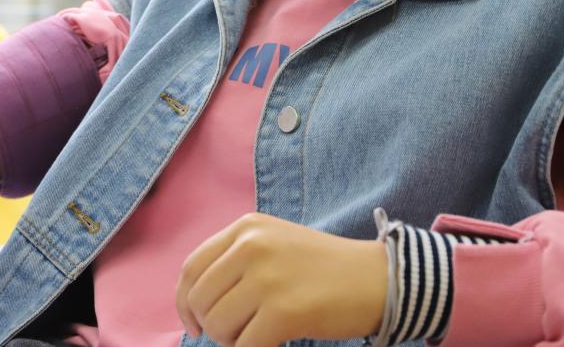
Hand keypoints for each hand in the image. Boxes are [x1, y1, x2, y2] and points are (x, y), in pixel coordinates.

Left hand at [176, 212, 386, 346]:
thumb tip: (194, 301)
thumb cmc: (323, 268)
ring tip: (259, 335)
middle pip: (200, 300)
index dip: (185, 302)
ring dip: (233, 341)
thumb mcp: (272, 244)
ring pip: (218, 326)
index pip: (191, 268)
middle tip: (236, 334)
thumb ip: (234, 261)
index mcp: (245, 228)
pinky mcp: (285, 310)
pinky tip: (275, 344)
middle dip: (211, 326)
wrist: (378, 278)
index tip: (194, 322)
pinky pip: (246, 346)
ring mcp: (267, 277)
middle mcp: (251, 246)